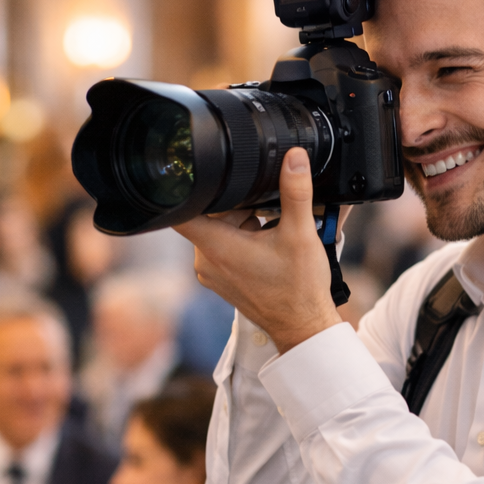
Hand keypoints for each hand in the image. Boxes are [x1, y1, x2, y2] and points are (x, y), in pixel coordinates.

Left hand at [174, 148, 342, 353]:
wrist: (302, 325)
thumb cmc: (299, 289)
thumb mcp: (301, 234)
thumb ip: (296, 191)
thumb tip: (294, 158)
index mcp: (217, 247)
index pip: (181, 211)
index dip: (189, 189)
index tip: (205, 179)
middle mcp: (206, 262)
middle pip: (206, 215)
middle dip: (234, 208)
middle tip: (264, 216)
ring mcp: (211, 273)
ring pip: (216, 230)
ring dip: (240, 224)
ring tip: (268, 235)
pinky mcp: (220, 280)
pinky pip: (222, 248)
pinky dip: (241, 241)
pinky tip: (265, 248)